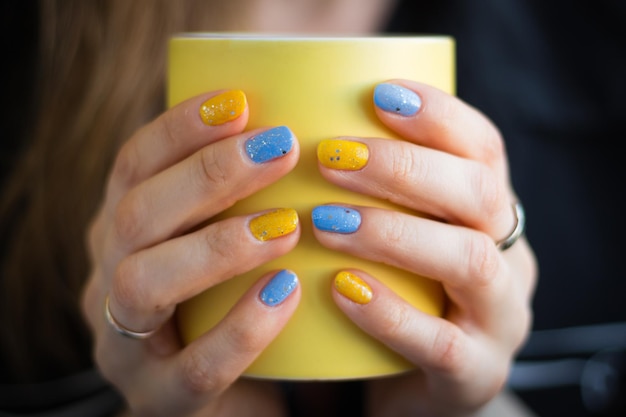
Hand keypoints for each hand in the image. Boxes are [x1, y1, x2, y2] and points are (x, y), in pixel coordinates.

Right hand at [81, 90, 300, 415]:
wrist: (234, 395)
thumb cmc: (234, 301)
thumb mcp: (228, 241)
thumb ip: (242, 196)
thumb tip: (301, 121)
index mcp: (123, 232)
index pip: (133, 166)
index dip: (179, 128)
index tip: (239, 100)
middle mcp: (109, 280)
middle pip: (135, 215)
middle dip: (207, 175)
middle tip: (279, 146)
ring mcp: (127, 346)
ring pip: (144, 284)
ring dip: (217, 245)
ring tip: (286, 223)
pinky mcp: (161, 400)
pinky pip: (194, 367)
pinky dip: (241, 327)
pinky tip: (287, 292)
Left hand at [313, 81, 537, 415]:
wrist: (418, 383)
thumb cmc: (398, 293)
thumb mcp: (397, 236)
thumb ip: (374, 194)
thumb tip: (301, 133)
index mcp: (491, 213)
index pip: (484, 148)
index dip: (439, 115)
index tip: (378, 94)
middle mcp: (508, 257)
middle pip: (480, 194)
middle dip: (405, 168)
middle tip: (332, 157)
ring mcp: (500, 318)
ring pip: (470, 260)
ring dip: (393, 232)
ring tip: (324, 223)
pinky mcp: (475, 374)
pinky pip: (441, 343)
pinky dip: (390, 313)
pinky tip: (342, 290)